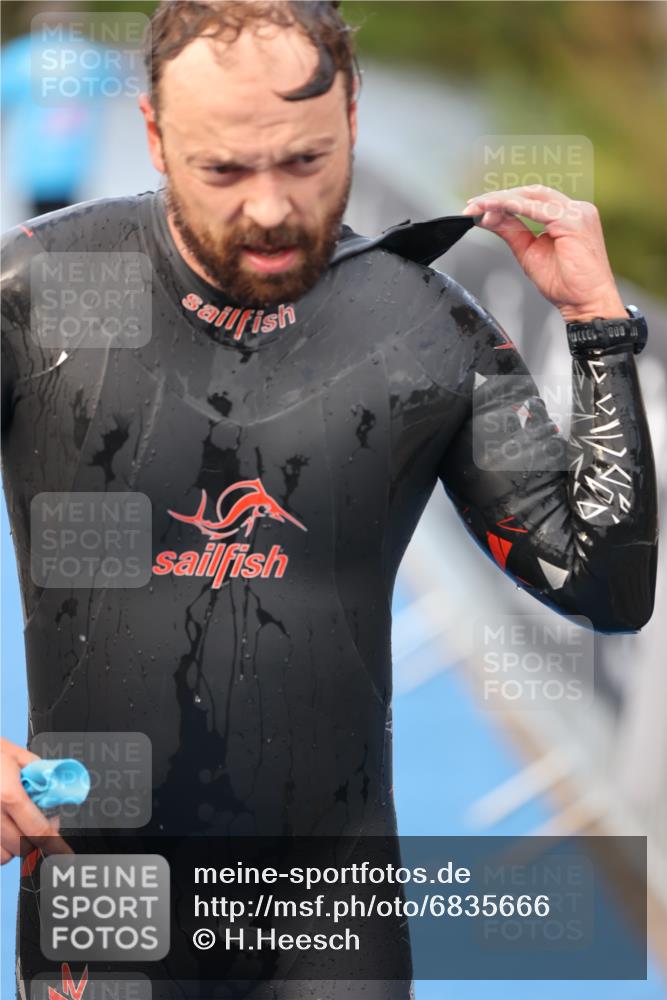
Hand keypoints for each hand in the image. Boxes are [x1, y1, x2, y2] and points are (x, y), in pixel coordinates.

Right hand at [0, 737, 71, 863]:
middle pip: (21, 847)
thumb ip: (38, 774)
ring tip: (15, 826)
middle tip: (39, 825)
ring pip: (2, 857)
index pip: (37, 829)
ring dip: (13, 847)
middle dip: (35, 839)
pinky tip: (1, 830)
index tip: (64, 852)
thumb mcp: (17, 755)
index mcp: (8, 795)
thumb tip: (55, 790)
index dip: (54, 843)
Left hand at [462, 185, 625, 321]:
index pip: (532, 199)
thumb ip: (512, 232)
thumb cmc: (565, 284)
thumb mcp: (529, 252)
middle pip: (531, 192)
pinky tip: (495, 210)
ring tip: (479, 208)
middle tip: (472, 207)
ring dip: (502, 200)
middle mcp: (576, 209)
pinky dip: (514, 207)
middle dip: (498, 197)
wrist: (586, 304)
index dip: (504, 201)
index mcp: (568, 215)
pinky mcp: (575, 222)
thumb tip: (490, 218)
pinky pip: (538, 209)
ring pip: (532, 197)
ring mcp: (578, 213)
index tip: (478, 208)